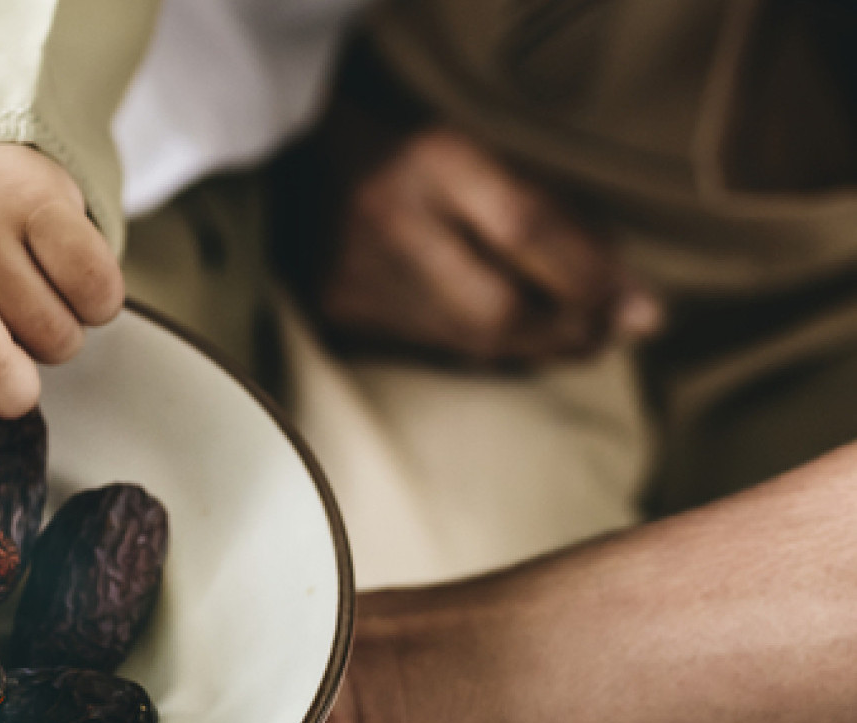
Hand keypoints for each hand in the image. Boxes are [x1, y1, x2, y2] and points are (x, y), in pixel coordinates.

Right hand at [289, 124, 662, 365]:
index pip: (523, 227)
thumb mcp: (487, 158)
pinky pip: (432, 344)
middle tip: (612, 335)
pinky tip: (512, 338)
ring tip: (577, 339)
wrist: (301, 163)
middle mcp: (388, 217)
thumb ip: (557, 216)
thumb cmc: (419, 156)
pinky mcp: (338, 308)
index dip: (588, 276)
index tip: (640, 306)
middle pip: (495, 307)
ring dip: (533, 346)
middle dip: (565, 331)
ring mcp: (355, 270)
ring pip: (466, 340)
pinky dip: (482, 346)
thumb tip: (637, 307)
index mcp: (433, 158)